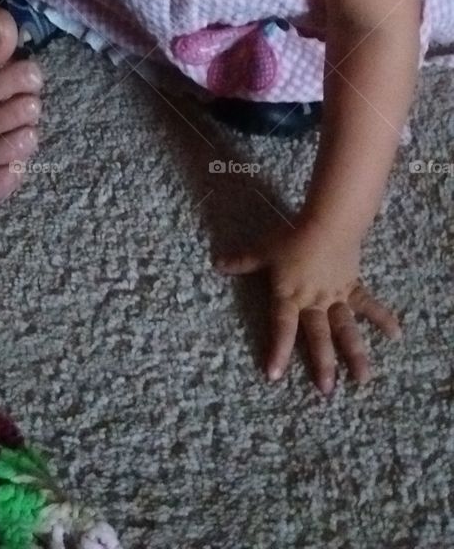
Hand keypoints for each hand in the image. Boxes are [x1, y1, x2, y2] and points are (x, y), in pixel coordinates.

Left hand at [216, 221, 400, 392]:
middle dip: (322, 364)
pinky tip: (396, 334)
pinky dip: (382, 318)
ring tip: (363, 379)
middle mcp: (314, 302)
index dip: (278, 351)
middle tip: (326, 391)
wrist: (327, 222)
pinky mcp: (353, 287)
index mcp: (290, 296)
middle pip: (318, 336)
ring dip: (355, 353)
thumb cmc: (292, 236)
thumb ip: (242, 261)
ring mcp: (336, 297)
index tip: (274, 375)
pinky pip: (368, 305)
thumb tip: (217, 264)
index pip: (282, 327)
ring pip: (346, 329)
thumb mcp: (264, 249)